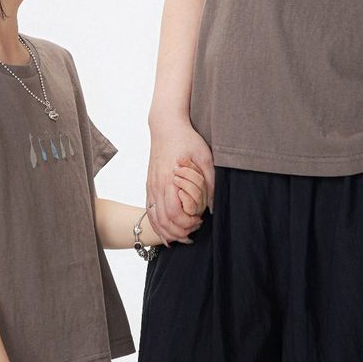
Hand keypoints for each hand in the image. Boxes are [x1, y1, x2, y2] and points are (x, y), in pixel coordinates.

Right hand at [147, 122, 213, 245]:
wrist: (166, 126)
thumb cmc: (187, 140)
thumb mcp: (205, 158)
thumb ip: (210, 184)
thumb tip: (212, 208)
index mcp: (170, 180)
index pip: (174, 214)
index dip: (186, 223)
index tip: (199, 220)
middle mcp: (157, 186)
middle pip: (163, 221)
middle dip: (178, 232)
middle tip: (194, 231)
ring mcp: (151, 187)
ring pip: (154, 219)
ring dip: (167, 231)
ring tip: (182, 235)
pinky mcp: (150, 186)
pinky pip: (150, 211)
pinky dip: (157, 225)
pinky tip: (167, 231)